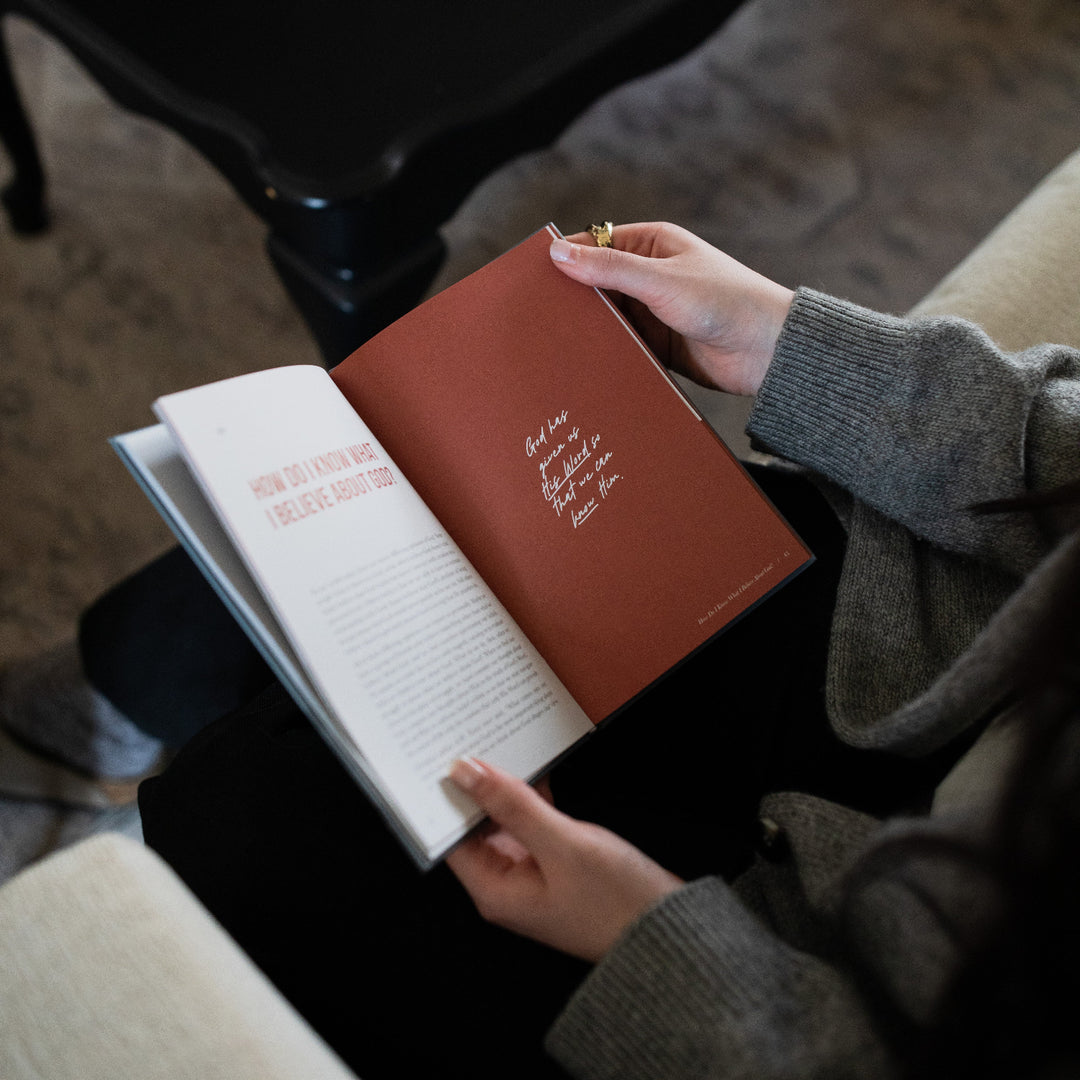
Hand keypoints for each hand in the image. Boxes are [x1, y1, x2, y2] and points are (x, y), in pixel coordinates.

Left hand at [446, 757, 681, 962]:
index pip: (449, 837)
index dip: (444, 796)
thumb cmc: (618, 901)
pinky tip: (538, 768)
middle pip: (474, 826)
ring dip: (505, 788)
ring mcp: (531, 874)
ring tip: (501, 743)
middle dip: (475, 786)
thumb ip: (513, 805)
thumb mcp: (562, 844)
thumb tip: (467, 772)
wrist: (669, 931)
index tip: (443, 754)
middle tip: (473, 738)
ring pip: (504, 820)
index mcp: (494, 890)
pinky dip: (532, 797)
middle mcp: (505, 884)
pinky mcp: (555, 864)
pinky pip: (532, 823)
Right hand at [549, 222, 793, 396]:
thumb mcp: (660, 281)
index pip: (594, 246)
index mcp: (652, 245)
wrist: (768, 351)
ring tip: (551, 343)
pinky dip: (605, 353)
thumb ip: (609, 269)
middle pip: (596, 285)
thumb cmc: (725, 301)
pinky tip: (582, 362)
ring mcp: (653, 312)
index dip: (564, 259)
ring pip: (606, 319)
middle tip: (534, 316)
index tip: (530, 278)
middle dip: (571, 299)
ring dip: (587, 330)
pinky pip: (621, 346)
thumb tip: (558, 254)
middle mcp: (649, 276)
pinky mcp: (657, 346)